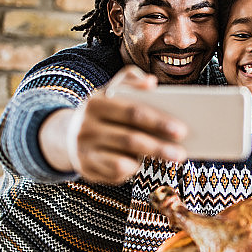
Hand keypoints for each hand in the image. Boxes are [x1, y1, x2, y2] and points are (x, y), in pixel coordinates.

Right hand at [41, 66, 188, 183]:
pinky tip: (144, 164)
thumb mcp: (111, 91)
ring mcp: (85, 149)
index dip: (158, 122)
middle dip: (159, 146)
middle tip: (182, 152)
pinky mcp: (87, 168)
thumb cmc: (104, 112)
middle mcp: (87, 126)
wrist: (69, 136)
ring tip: (176, 158)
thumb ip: (130, 80)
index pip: (132, 112)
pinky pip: (116, 172)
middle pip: (130, 138)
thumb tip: (150, 81)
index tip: (182, 129)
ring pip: (124, 158)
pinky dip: (133, 169)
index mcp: (97, 102)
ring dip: (152, 159)